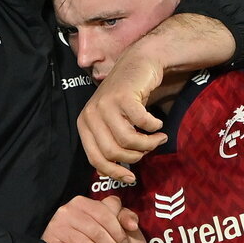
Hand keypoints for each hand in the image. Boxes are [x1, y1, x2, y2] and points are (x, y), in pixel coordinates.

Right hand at [42, 195, 138, 242]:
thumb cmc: (89, 230)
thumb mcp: (106, 219)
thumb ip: (122, 217)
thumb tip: (133, 225)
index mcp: (83, 202)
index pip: (105, 214)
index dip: (118, 231)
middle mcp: (68, 211)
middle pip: (96, 231)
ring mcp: (57, 225)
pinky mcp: (51, 241)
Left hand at [78, 47, 167, 183]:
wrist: (138, 64)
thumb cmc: (127, 98)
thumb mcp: (112, 122)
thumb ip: (110, 143)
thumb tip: (120, 175)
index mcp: (84, 124)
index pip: (95, 159)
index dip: (114, 172)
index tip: (131, 178)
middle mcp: (91, 114)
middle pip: (113, 152)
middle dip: (135, 156)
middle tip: (149, 149)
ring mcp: (106, 104)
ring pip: (128, 140)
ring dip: (148, 143)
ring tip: (158, 138)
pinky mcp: (123, 96)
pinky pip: (142, 124)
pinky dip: (154, 127)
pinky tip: (158, 123)